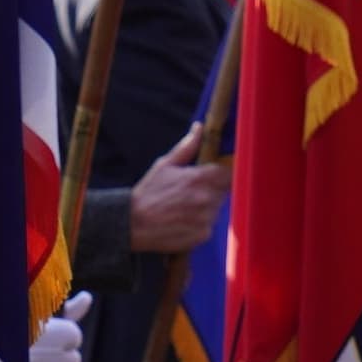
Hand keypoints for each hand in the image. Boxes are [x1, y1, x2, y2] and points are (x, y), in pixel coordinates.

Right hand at [28, 291, 93, 361]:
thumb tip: (87, 298)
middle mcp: (69, 359)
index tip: (36, 338)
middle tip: (31, 355)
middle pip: (71, 360)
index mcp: (68, 333)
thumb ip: (68, 310)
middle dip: (56, 359)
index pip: (74, 337)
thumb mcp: (36, 317)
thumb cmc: (5, 336)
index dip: (55, 338)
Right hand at [126, 125, 228, 252]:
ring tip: (185, 208)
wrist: (134, 223)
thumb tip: (199, 127)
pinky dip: (201, 223)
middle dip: (212, 190)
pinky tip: (184, 221)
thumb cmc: (148, 192)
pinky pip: (210, 225)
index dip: (220, 174)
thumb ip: (186, 147)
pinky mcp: (203, 234)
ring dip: (207, 207)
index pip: (227, 173)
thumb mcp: (164, 165)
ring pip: (217, 208)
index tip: (213, 176)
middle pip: (223, 191)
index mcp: (198, 178)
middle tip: (192, 193)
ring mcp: (206, 218)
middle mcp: (206, 198)